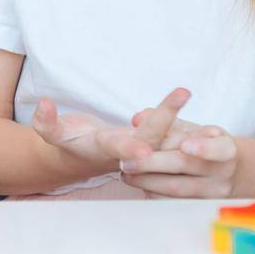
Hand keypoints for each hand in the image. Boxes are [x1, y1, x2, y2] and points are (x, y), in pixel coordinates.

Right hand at [32, 87, 190, 168]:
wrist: (84, 161)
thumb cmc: (70, 144)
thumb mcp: (55, 136)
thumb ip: (46, 123)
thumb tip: (42, 103)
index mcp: (104, 148)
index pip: (116, 146)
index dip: (129, 146)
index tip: (143, 150)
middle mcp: (127, 152)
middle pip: (148, 136)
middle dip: (164, 116)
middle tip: (181, 91)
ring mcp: (142, 150)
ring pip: (166, 139)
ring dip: (186, 128)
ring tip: (203, 108)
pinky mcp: (154, 146)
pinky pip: (174, 140)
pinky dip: (191, 135)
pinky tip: (212, 129)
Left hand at [118, 120, 238, 197]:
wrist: (224, 172)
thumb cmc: (202, 143)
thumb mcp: (192, 128)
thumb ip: (165, 119)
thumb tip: (138, 118)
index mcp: (227, 148)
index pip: (220, 149)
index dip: (203, 147)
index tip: (184, 145)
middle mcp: (224, 172)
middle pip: (187, 167)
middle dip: (153, 163)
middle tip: (127, 162)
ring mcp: (214, 193)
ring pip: (176, 189)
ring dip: (147, 181)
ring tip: (127, 173)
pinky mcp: (200, 208)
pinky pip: (172, 204)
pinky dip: (153, 194)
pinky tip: (140, 185)